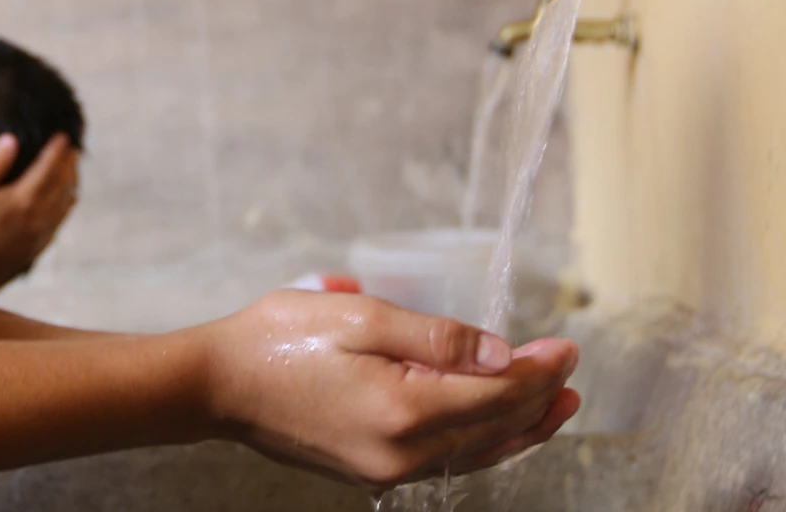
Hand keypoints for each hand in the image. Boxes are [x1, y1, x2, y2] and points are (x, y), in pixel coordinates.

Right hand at [0, 133, 79, 294]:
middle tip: (73, 150)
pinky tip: (68, 203)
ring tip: (73, 172)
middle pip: (62, 185)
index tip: (64, 136)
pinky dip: (67, 207)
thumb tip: (12, 139)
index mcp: (23, 198)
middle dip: (69, 165)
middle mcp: (37, 217)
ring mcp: (38, 236)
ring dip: (72, 184)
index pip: (48, 167)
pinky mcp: (35, 250)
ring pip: (65, 204)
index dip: (57, 149)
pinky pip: (59, 223)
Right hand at [203, 291, 579, 488]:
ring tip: (553, 406)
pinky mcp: (370, 469)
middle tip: (570, 370)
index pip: (495, 394)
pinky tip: (492, 426)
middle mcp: (401, 453)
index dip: (536, 370)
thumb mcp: (359, 315)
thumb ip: (435, 337)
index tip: (566, 347)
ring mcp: (384, 468)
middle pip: (492, 430)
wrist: (216, 384)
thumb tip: (499, 354)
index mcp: (403, 410)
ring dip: (517, 427)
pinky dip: (479, 441)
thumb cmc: (278, 339)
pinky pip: (444, 460)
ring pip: (473, 453)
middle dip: (536, 398)